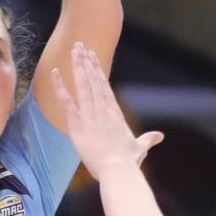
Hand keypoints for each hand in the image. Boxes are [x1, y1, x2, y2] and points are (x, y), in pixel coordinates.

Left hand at [52, 43, 162, 180]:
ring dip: (78, 66)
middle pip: (93, 80)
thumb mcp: (140, 147)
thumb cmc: (127, 161)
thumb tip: (160, 136)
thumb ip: (148, 139)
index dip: (97, 70)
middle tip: (80, 46)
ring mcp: (90, 114)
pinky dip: (60, 86)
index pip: (104, 86)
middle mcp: (103, 109)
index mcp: (115, 113)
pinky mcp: (78, 124)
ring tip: (74, 50)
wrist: (117, 170)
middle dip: (86, 62)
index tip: (92, 57)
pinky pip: (66, 101)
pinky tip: (55, 72)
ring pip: (83, 85)